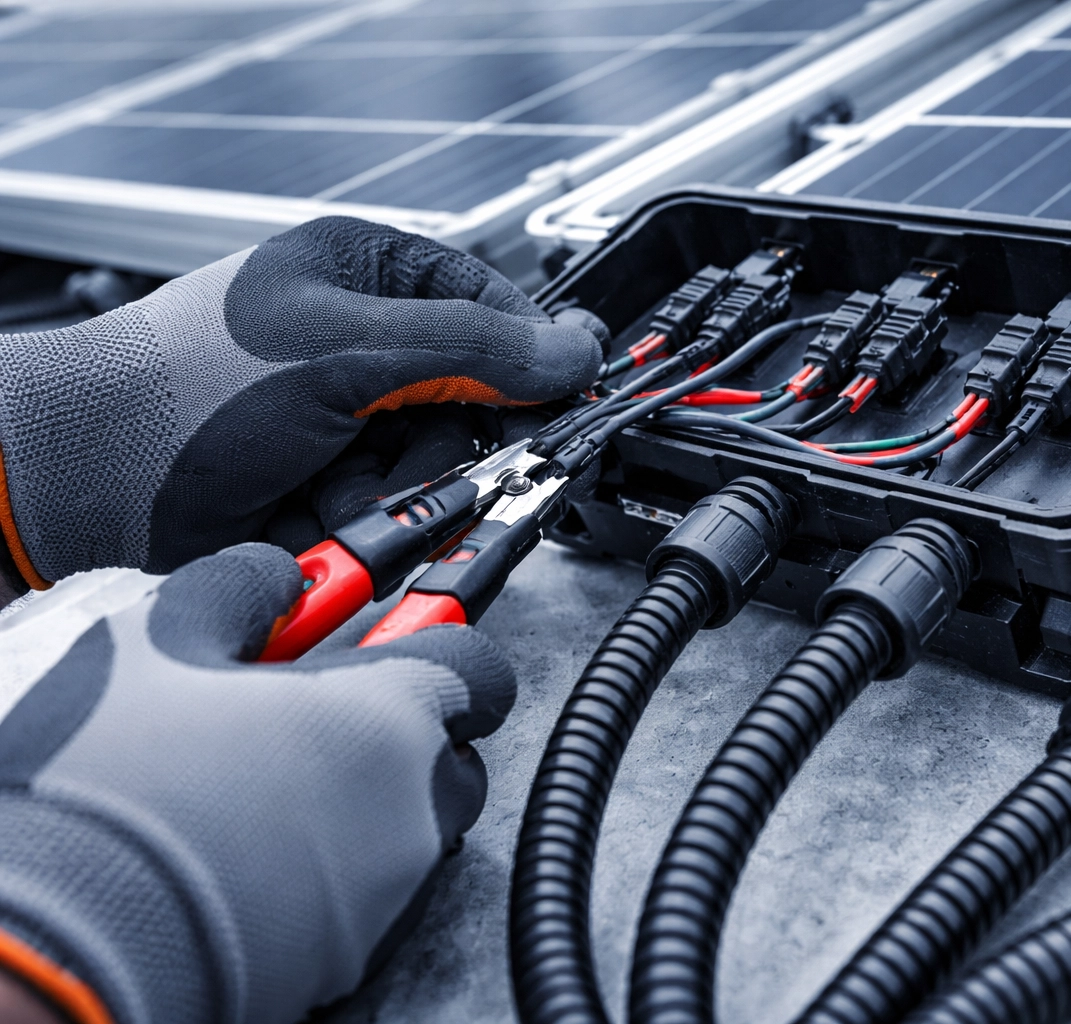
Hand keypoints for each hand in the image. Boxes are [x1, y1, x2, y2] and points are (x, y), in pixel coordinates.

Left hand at [0, 216, 603, 589]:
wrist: (83, 485)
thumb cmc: (180, 388)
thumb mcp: (343, 349)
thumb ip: (472, 349)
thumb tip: (575, 347)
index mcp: (366, 275)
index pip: (493, 306)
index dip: (530, 355)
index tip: (560, 396)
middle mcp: (363, 346)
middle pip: (476, 401)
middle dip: (445, 440)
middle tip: (417, 453)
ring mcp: (347, 422)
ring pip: (439, 470)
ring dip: (398, 491)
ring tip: (336, 488)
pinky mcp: (332, 491)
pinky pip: (397, 515)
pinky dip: (364, 526)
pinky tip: (316, 517)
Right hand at [0, 543, 516, 1023]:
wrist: (61, 941)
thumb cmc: (112, 786)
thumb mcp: (163, 636)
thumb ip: (245, 584)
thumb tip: (281, 579)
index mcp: (388, 721)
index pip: (481, 671)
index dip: (438, 647)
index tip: (398, 639)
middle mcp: (411, 813)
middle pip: (450, 755)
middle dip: (398, 732)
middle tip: (310, 719)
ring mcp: (385, 896)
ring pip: (410, 829)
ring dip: (362, 802)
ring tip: (264, 786)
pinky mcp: (346, 962)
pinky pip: (367, 898)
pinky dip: (330, 871)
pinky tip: (251, 852)